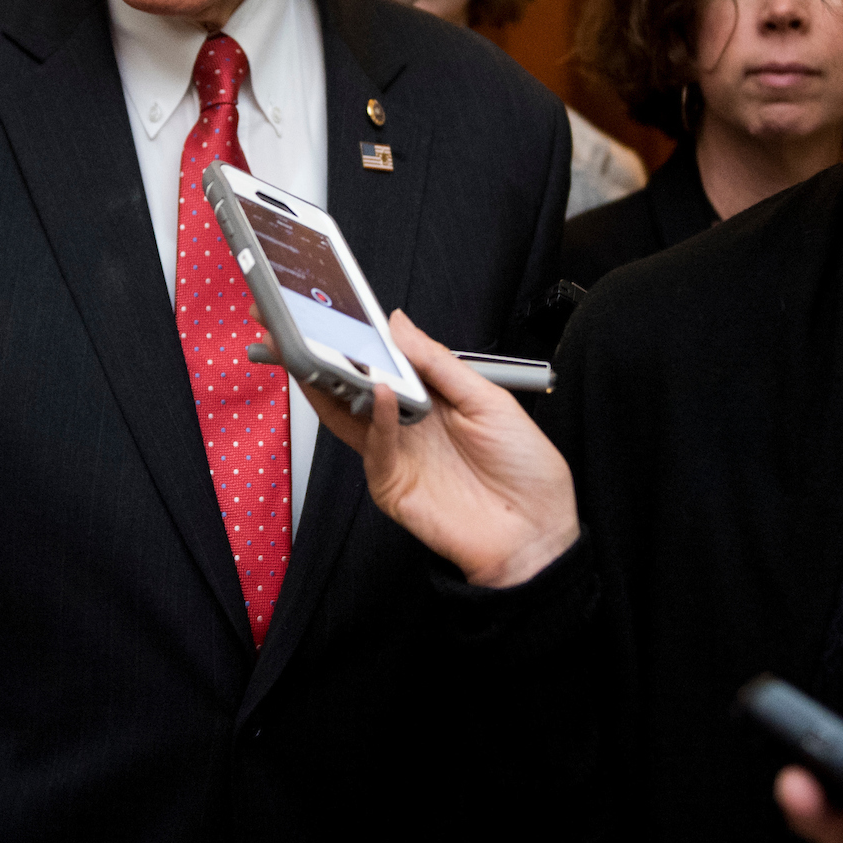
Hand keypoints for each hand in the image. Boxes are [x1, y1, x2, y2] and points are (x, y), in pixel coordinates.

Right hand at [294, 309, 576, 587]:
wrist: (538, 533)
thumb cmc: (525, 469)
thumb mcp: (489, 399)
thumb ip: (439, 363)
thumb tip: (400, 325)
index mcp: (431, 398)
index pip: (384, 361)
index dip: (360, 337)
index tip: (340, 309)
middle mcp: (408, 424)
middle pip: (355, 385)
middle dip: (325, 355)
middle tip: (303, 325)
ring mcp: (396, 454)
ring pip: (348, 415)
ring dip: (332, 383)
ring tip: (324, 350)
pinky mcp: (391, 485)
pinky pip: (374, 447)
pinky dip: (375, 419)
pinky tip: (380, 394)